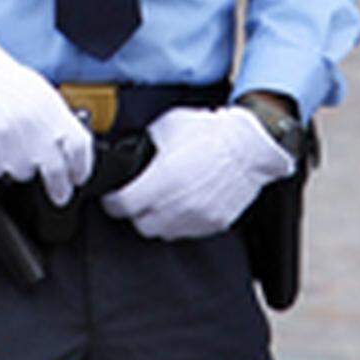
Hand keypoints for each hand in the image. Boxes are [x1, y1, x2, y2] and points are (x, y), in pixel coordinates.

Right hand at [0, 29, 93, 203]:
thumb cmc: (7, 81)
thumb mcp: (43, 95)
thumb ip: (59, 123)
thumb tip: (70, 151)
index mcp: (53, 111)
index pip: (79, 149)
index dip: (82, 168)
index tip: (78, 177)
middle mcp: (34, 127)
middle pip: (56, 172)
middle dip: (60, 188)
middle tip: (59, 193)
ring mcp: (10, 139)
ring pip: (24, 174)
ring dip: (22, 167)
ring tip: (14, 148)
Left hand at [102, 105, 294, 239]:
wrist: (247, 145)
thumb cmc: (208, 132)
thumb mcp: (165, 127)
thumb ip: (143, 145)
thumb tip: (130, 154)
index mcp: (161, 181)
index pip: (123, 205)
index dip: (111, 201)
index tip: (111, 196)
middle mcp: (177, 205)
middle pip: (141, 225)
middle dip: (134, 212)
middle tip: (136, 198)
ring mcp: (196, 218)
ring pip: (164, 232)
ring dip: (157, 219)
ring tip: (160, 200)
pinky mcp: (213, 224)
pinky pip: (187, 231)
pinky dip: (179, 221)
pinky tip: (182, 203)